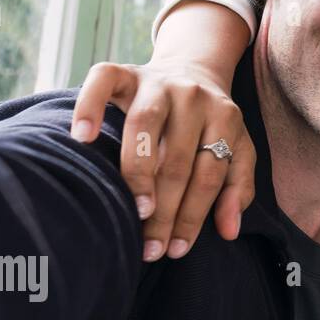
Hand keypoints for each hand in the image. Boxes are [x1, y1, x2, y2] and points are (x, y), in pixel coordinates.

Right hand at [70, 60, 253, 260]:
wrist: (193, 70)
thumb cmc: (211, 124)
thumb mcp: (237, 149)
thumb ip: (238, 187)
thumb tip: (229, 231)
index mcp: (225, 117)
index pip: (210, 174)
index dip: (194, 215)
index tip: (177, 249)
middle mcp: (193, 97)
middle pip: (179, 159)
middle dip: (166, 209)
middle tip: (151, 246)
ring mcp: (157, 82)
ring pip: (145, 125)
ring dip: (139, 170)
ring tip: (135, 209)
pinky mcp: (124, 71)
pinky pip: (102, 81)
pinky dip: (90, 106)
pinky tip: (82, 138)